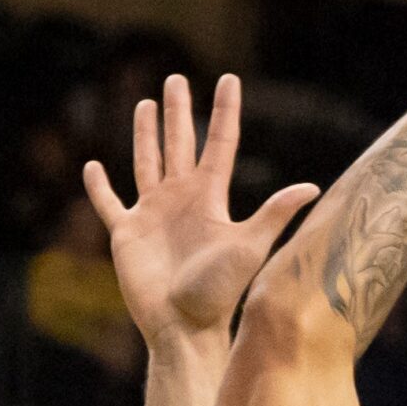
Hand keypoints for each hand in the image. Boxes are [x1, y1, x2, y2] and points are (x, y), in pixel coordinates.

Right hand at [87, 73, 320, 342]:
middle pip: (180, 143)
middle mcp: (181, 198)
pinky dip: (99, 186)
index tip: (228, 79)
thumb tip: (313, 187)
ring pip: (146, 162)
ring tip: (145, 104)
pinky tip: (93, 166)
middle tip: (175, 79)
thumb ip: (275, 213)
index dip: (224, 111)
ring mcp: (152, 214)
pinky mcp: (126, 234)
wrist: (185, 326)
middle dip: (177, 111)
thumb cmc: (219, 291)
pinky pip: (109, 203)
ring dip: (145, 135)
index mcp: (210, 196)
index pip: (219, 142)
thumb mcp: (249, 245)